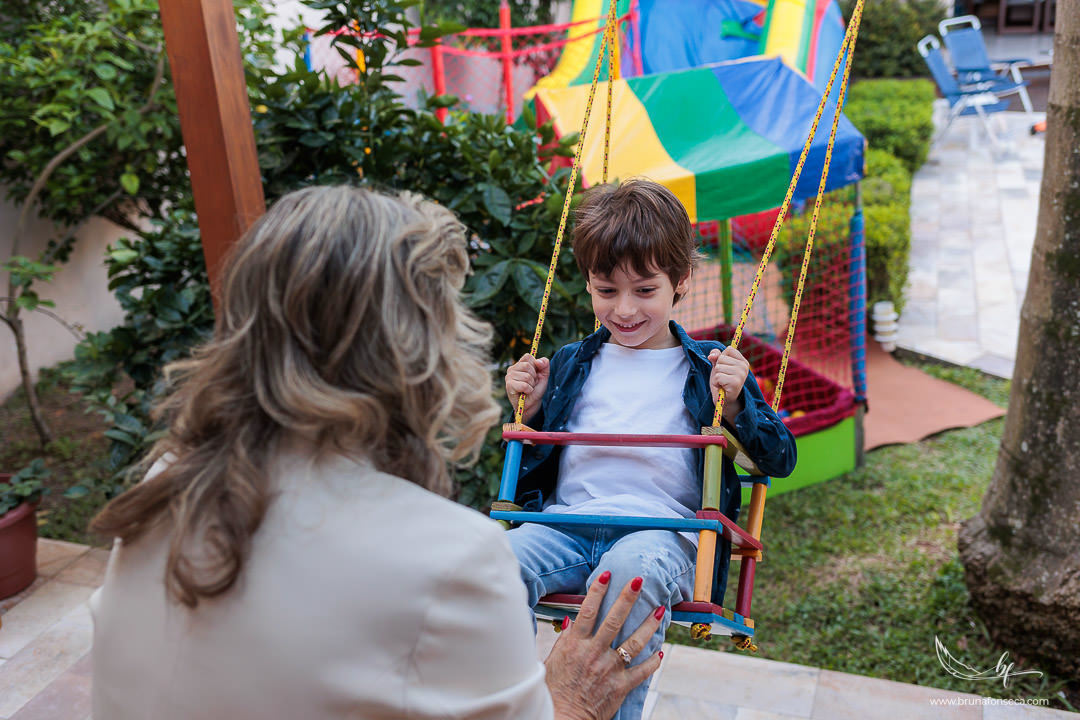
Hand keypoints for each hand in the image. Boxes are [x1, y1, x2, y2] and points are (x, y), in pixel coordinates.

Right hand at [505, 354, 548, 423]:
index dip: (535, 365)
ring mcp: (509, 377)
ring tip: (528, 389)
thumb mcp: (543, 376)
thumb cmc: (536, 389)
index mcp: (519, 364)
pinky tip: (525, 393)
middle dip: (534, 376)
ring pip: (526, 376)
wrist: (532, 405)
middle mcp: (512, 369)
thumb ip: (544, 365)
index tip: (535, 374)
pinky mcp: (509, 386)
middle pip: (527, 366)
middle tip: (531, 383)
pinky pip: (524, 385)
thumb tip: (539, 361)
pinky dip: (529, 390)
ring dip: (531, 385)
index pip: (528, 357)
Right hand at [544, 575, 663, 719]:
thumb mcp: (551, 661)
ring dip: (648, 625)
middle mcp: (594, 653)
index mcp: (574, 644)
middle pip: (614, 620)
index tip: (607, 574)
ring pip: (634, 642)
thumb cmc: (553, 691)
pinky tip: (660, 651)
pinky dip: (653, 661)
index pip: (588, 611)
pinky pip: (641, 671)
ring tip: (660, 611)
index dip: (598, 591)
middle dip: (627, 598)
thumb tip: (570, 621)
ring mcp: (609, 669)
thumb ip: (564, 640)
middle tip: (639, 580)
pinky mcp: (620, 686)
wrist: (562, 718)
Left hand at [708, 346, 748, 422]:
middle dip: (717, 369)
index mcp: (743, 361)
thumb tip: (712, 355)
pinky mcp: (736, 382)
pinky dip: (716, 382)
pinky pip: (718, 376)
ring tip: (722, 383)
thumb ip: (716, 356)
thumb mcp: (718, 366)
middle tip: (723, 378)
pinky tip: (722, 387)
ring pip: (719, 367)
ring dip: (716, 376)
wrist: (724, 400)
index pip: (729, 349)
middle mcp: (745, 367)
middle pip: (722, 358)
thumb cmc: (722, 382)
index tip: (724, 368)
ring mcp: (741, 375)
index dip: (721, 358)